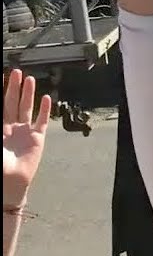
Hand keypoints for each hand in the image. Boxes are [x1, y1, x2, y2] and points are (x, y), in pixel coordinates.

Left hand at [3, 70, 52, 207]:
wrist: (9, 183)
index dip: (0, 92)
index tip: (0, 76)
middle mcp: (10, 127)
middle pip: (12, 102)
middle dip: (13, 87)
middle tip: (15, 72)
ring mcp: (24, 132)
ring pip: (26, 108)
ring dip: (28, 93)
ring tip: (29, 79)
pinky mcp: (37, 139)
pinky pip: (41, 121)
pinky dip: (44, 110)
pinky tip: (46, 98)